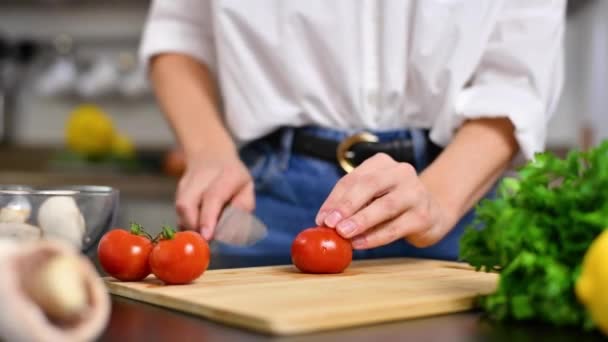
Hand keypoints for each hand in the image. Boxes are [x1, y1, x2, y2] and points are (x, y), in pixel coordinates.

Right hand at [175, 151, 253, 239]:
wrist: (209, 154)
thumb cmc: (233, 176)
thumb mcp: (247, 187)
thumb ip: (243, 206)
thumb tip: (230, 228)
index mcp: (226, 175)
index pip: (213, 197)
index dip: (208, 218)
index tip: (207, 236)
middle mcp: (201, 178)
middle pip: (187, 204)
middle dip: (194, 226)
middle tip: (206, 239)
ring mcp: (186, 183)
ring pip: (180, 210)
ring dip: (190, 226)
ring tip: (203, 232)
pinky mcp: (178, 191)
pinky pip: (179, 213)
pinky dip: (186, 223)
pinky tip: (197, 226)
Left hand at [315, 153, 447, 248]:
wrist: (433, 212)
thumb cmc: (393, 203)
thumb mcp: (371, 197)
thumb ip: (351, 205)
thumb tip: (324, 222)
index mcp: (382, 163)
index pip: (353, 179)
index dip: (334, 199)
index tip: (321, 218)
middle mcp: (401, 172)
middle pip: (369, 185)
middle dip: (347, 205)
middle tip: (331, 224)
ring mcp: (415, 192)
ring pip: (384, 206)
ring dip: (361, 221)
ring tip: (343, 234)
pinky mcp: (423, 215)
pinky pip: (395, 227)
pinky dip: (375, 237)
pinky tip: (360, 243)